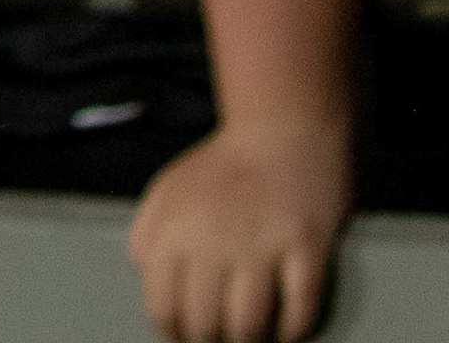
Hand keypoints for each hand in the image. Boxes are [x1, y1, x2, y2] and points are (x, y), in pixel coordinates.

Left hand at [127, 116, 349, 342]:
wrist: (283, 127)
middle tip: (219, 340)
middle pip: (205, 325)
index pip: (164, 308)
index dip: (173, 333)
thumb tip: (142, 274)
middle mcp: (214, 240)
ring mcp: (262, 244)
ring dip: (250, 341)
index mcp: (174, 229)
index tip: (184, 337)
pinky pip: (300, 309)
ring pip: (249, 325)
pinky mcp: (306, 245)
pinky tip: (287, 329)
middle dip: (210, 342)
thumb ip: (147, 232)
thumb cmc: (224, 166)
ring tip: (251, 338)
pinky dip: (293, 329)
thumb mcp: (168, 189)